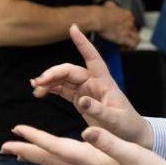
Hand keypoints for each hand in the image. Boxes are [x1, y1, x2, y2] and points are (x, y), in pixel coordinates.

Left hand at [1, 125, 165, 164]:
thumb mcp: (132, 153)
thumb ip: (109, 142)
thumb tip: (86, 131)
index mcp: (92, 160)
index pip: (57, 147)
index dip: (36, 138)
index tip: (16, 130)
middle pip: (50, 159)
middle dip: (27, 151)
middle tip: (4, 146)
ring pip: (58, 164)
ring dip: (39, 158)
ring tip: (23, 154)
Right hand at [30, 25, 151, 147]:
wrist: (130, 137)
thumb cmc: (126, 126)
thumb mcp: (115, 121)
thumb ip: (98, 110)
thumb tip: (81, 100)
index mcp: (105, 82)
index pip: (93, 58)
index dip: (83, 43)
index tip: (73, 28)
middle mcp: (94, 82)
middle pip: (70, 70)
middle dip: (53, 73)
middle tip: (38, 82)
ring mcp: (86, 90)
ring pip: (64, 79)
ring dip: (49, 81)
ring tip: (35, 88)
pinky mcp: (80, 99)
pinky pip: (63, 90)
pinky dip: (51, 89)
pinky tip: (40, 92)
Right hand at [94, 5, 139, 48]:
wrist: (98, 18)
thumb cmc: (101, 12)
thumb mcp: (109, 5)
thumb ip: (112, 6)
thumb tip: (110, 5)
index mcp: (127, 14)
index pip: (132, 22)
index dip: (126, 27)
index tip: (120, 29)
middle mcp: (130, 22)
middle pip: (134, 30)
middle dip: (128, 34)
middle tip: (121, 37)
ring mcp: (127, 30)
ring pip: (137, 38)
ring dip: (132, 42)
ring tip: (125, 45)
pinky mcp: (124, 38)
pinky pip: (133, 44)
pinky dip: (129, 47)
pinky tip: (122, 47)